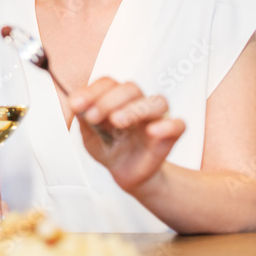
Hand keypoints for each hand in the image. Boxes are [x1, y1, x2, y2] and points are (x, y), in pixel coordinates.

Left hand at [69, 77, 185, 192]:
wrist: (125, 172)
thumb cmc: (109, 148)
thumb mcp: (89, 136)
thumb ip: (83, 120)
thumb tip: (77, 105)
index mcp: (116, 98)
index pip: (108, 83)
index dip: (92, 91)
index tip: (76, 105)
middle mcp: (138, 103)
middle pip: (131, 88)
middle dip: (109, 100)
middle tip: (93, 116)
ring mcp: (156, 118)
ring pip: (157, 101)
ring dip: (135, 109)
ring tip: (116, 121)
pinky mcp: (170, 136)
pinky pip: (178, 125)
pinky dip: (168, 126)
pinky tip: (152, 131)